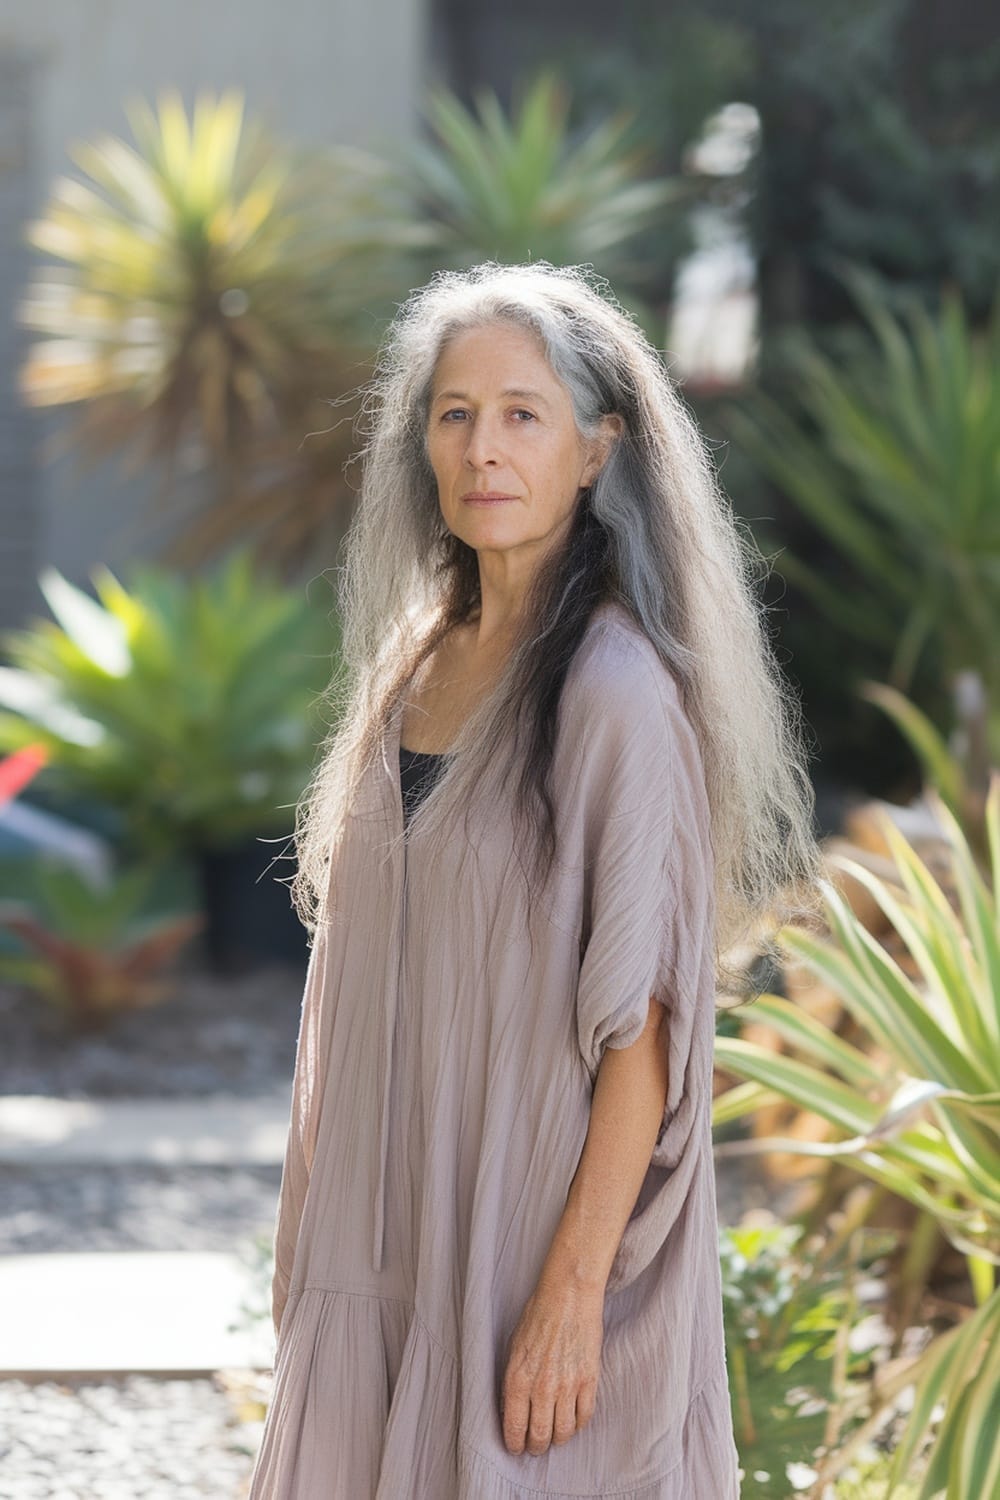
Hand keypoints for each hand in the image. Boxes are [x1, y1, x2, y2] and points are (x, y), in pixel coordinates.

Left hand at [500, 1275, 604, 1455]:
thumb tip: (512, 1408)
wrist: (568, 1296)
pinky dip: (578, 1424)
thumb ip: (513, 1381)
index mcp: (517, 1379)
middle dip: (536, 1447)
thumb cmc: (537, 1316)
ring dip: (558, 1439)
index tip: (516, 1447)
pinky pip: (585, 1416)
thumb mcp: (514, 1348)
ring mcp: (567, 1386)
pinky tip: (573, 1419)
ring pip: (564, 1432)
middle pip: (540, 1436)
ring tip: (555, 1435)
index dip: (515, 1444)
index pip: (514, 1428)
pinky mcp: (589, 1380)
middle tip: (536, 1446)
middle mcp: (541, 1388)